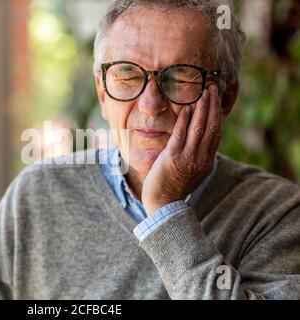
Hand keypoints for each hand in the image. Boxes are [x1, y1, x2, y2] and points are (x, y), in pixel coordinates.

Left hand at [142, 84, 221, 213]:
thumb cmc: (174, 187)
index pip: (216, 133)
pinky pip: (180, 135)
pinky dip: (185, 120)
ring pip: (199, 128)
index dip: (217, 115)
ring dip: (202, 108)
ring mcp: (188, 158)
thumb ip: (196, 156)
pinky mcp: (173, 158)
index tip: (216, 100)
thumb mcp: (191, 172)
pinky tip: (186, 108)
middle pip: (211, 127)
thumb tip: (198, 141)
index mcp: (207, 162)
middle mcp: (201, 159)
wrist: (164, 205)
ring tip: (203, 93)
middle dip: (212, 106)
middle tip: (213, 89)